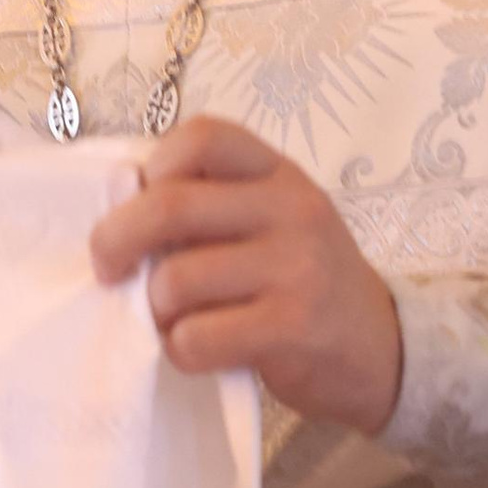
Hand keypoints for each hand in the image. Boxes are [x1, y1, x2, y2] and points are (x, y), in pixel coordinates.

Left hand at [88, 116, 402, 434]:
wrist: (379, 348)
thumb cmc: (303, 282)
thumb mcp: (273, 222)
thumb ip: (212, 205)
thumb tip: (119, 207)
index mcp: (279, 173)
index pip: (202, 136)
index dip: (153, 165)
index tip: (138, 201)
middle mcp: (293, 209)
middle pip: (170, 206)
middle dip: (116, 240)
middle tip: (107, 267)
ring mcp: (297, 268)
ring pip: (175, 280)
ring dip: (154, 310)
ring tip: (174, 320)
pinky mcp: (293, 327)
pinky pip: (197, 337)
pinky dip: (179, 350)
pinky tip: (198, 351)